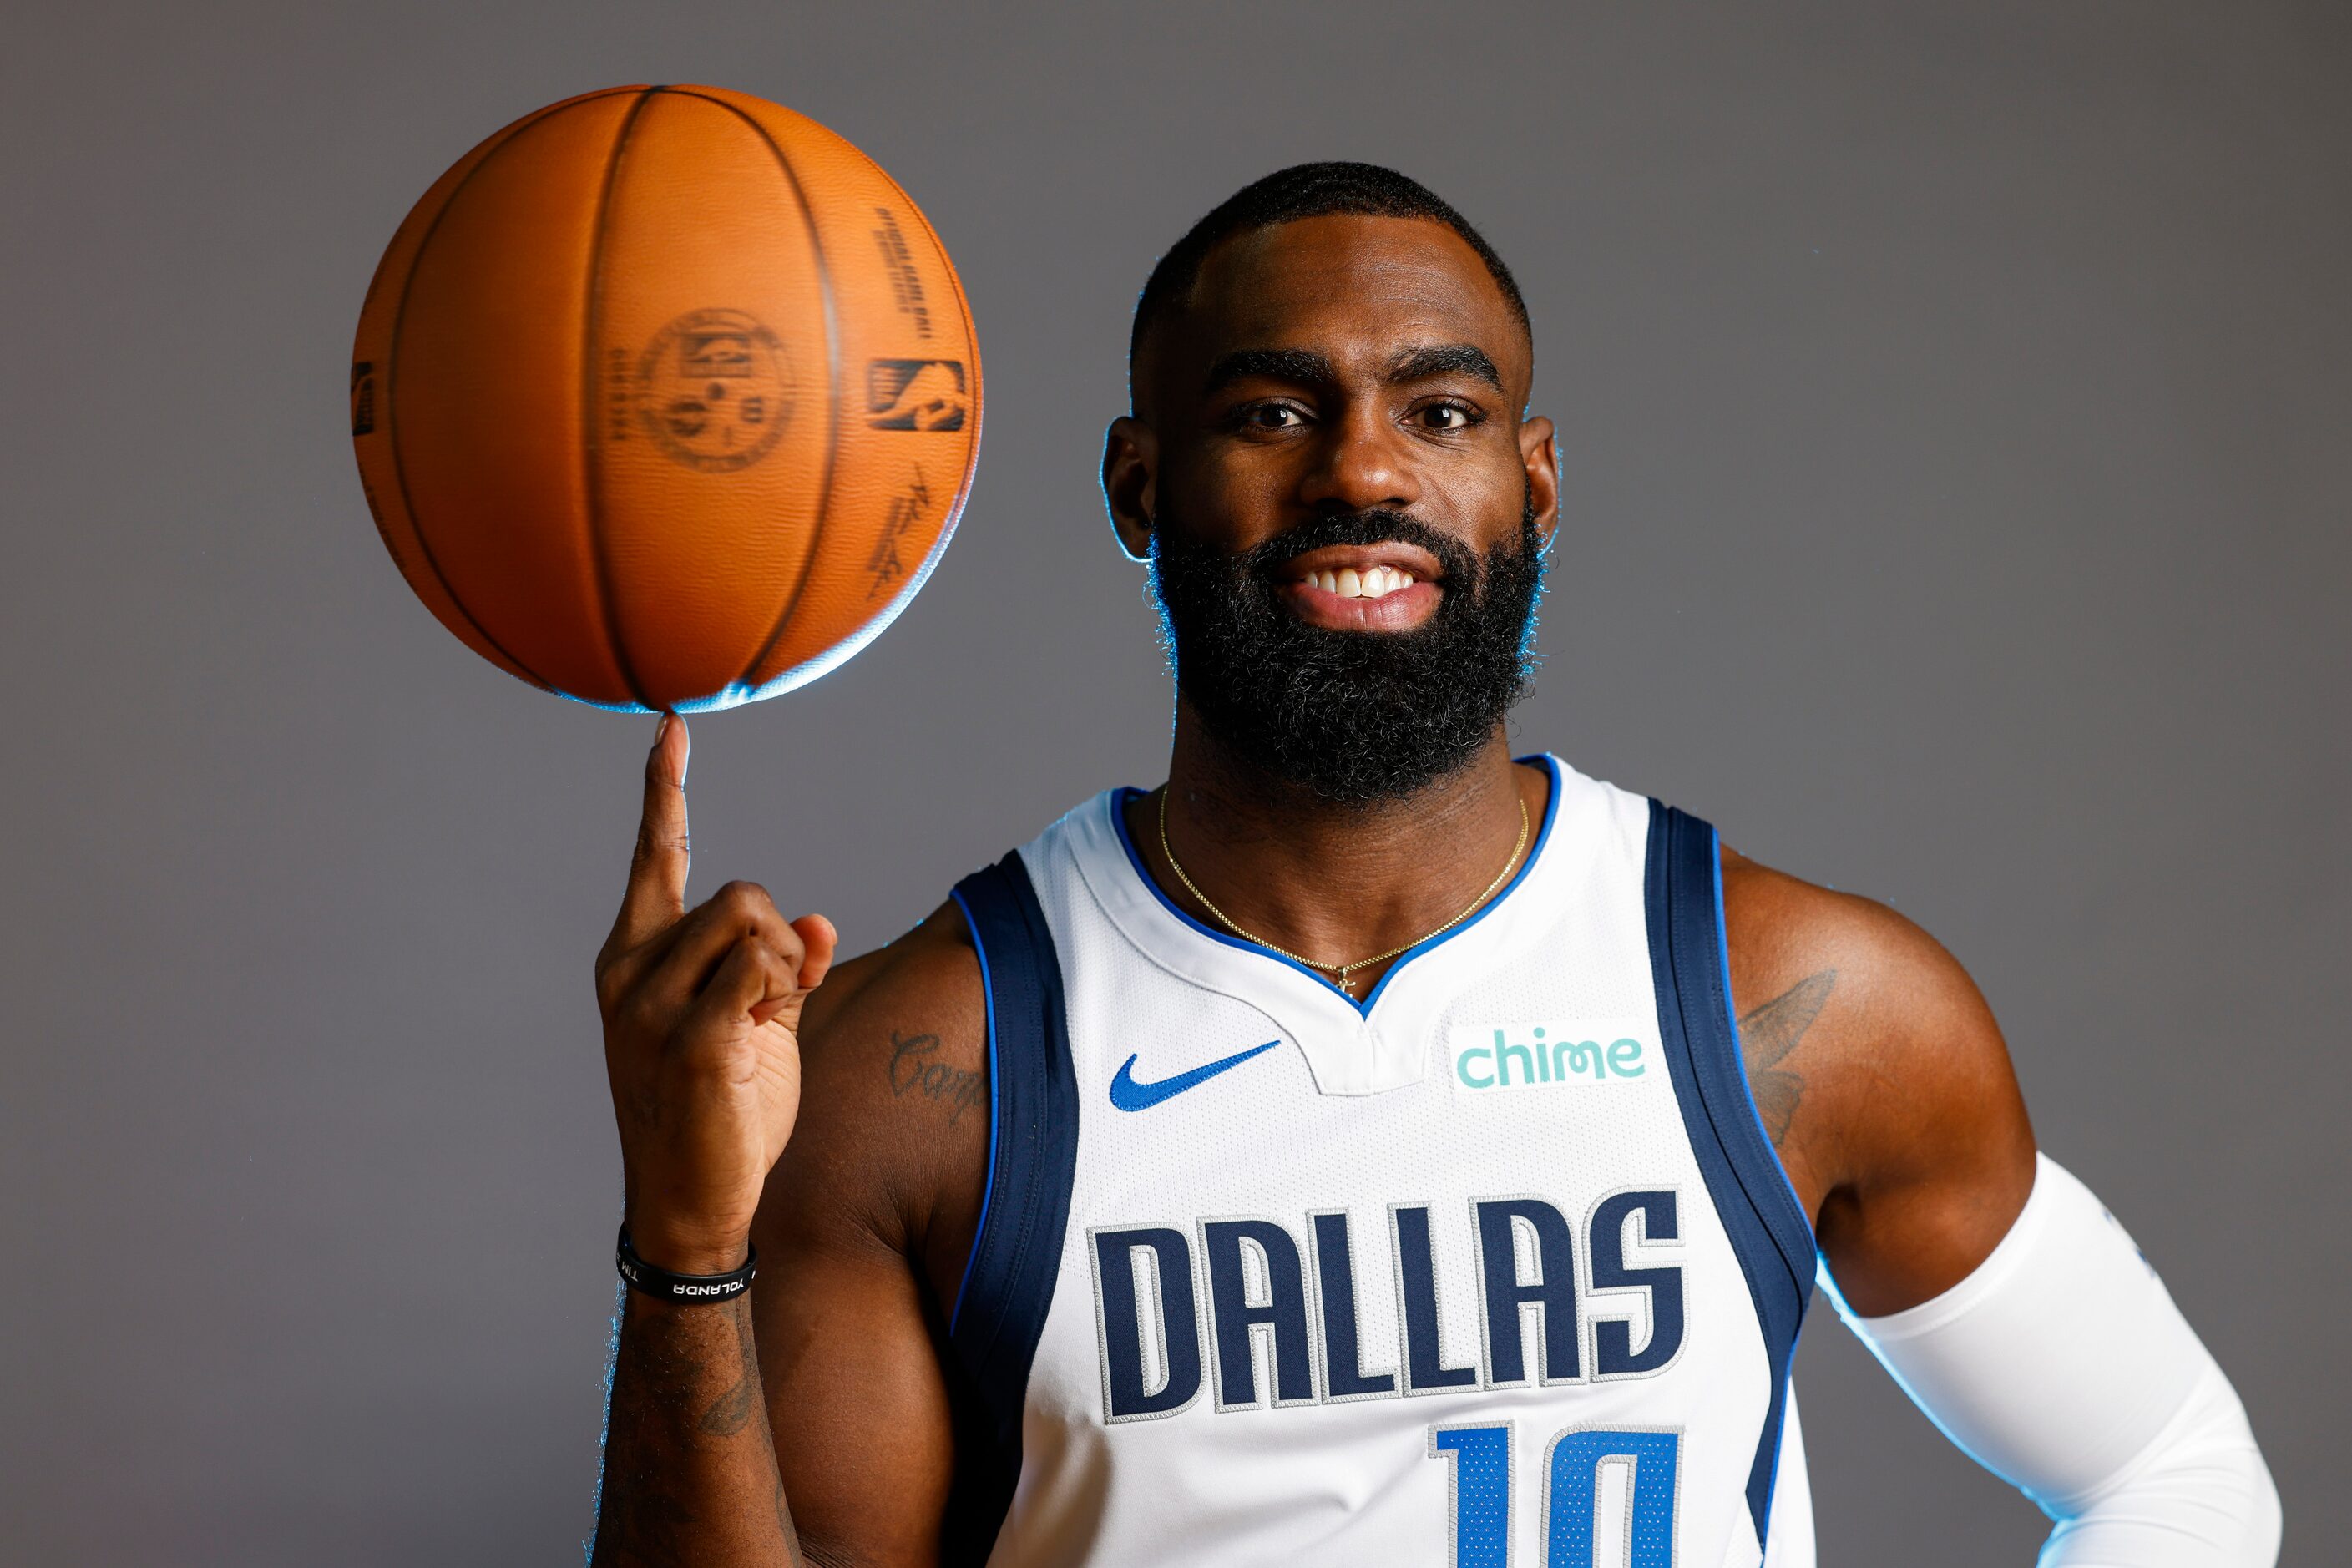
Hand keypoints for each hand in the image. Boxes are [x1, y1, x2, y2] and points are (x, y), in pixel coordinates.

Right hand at [593, 714, 836, 1274]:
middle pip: (741, 893)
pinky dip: (784, 991)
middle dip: (781, 941)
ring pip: (757, 923)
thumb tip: (819, 922)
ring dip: (787, 970)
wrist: (691, 1205)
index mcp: (632, 957)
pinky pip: (762, 971)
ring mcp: (653, 1006)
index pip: (655, 858)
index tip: (671, 727)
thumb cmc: (721, 1112)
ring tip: (762, 1030)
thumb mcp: (754, 1023)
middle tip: (773, 1007)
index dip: (665, 791)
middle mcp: (631, 971)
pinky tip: (764, 1033)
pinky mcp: (694, 1041)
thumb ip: (780, 966)